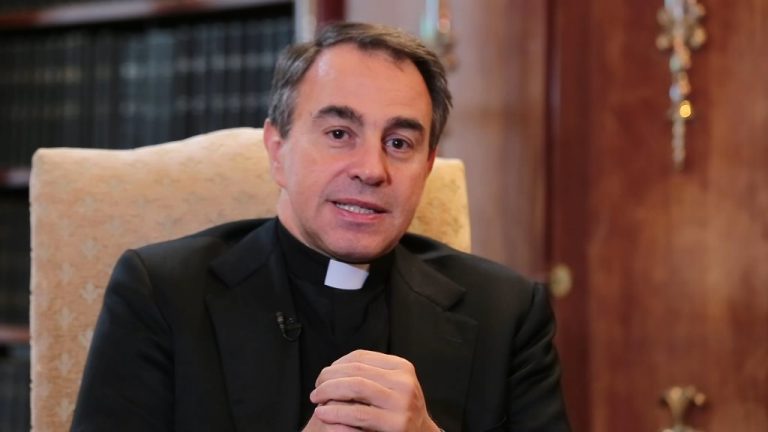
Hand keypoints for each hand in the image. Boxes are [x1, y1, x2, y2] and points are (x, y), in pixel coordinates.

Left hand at [307, 350, 440, 431]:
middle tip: (317, 387)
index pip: (361, 356)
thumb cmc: (399, 411)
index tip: (325, 374)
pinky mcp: (395, 424)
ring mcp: (402, 403)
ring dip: (329, 391)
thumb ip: (372, 374)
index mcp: (402, 367)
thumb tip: (335, 368)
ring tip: (316, 398)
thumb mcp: (393, 385)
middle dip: (330, 377)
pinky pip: (357, 414)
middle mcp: (404, 382)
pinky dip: (335, 412)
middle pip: (356, 370)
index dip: (337, 364)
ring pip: (355, 387)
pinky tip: (323, 413)